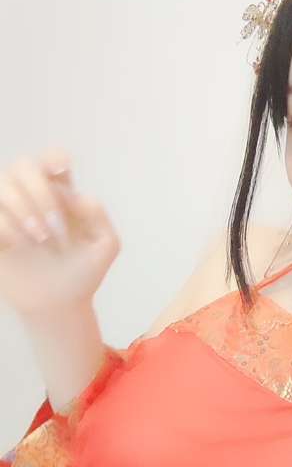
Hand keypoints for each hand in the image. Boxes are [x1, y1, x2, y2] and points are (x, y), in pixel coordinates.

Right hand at [0, 148, 120, 318]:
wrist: (58, 306)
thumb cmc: (83, 275)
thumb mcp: (105, 245)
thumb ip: (97, 213)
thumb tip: (70, 192)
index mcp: (60, 195)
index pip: (52, 160)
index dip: (53, 159)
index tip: (62, 173)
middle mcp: (30, 197)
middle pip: (23, 165)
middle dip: (41, 193)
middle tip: (54, 227)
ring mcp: (7, 212)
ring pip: (3, 184)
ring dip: (24, 210)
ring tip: (40, 240)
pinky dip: (7, 226)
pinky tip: (18, 246)